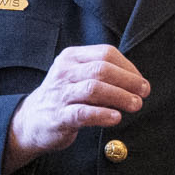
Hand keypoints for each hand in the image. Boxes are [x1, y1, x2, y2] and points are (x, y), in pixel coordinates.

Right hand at [4, 45, 149, 169]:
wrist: (31, 121)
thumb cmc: (63, 98)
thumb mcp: (77, 77)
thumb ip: (102, 75)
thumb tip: (137, 83)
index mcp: (72, 58)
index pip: (106, 53)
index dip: (128, 67)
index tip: (141, 82)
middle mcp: (65, 72)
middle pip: (101, 69)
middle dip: (128, 80)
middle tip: (144, 92)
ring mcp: (60, 94)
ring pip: (94, 88)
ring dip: (120, 96)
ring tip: (136, 105)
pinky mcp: (59, 116)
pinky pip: (83, 113)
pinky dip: (102, 114)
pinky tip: (116, 118)